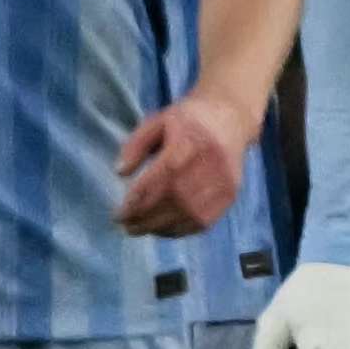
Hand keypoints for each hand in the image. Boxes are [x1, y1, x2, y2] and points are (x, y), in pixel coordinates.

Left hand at [113, 92, 258, 236]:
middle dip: (146, 218)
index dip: (139, 201)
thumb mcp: (156, 122)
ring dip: (161, 228)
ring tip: (139, 229)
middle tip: (125, 225)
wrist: (231, 118)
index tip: (118, 214)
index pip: (162, 179)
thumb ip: (135, 146)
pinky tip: (162, 229)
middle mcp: (210, 167)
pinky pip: (205, 220)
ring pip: (190, 215)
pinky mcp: (230, 195)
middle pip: (176, 201)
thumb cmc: (188, 120)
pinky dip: (181, 230)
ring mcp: (223, 184)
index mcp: (189, 145)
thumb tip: (119, 172)